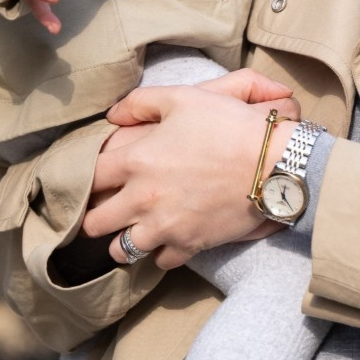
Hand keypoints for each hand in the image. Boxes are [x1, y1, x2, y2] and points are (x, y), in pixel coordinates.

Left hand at [85, 78, 301, 269]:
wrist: (273, 163)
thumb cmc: (228, 125)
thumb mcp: (183, 97)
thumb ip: (141, 102)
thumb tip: (113, 115)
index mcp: (136, 160)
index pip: (89, 178)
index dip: (87, 177)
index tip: (96, 178)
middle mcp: (142, 199)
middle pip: (95, 223)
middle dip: (96, 217)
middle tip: (107, 209)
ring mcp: (164, 227)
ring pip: (121, 251)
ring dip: (122, 241)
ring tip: (131, 231)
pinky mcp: (189, 245)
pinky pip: (161, 262)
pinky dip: (161, 253)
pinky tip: (167, 240)